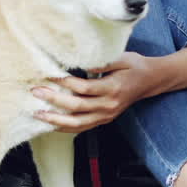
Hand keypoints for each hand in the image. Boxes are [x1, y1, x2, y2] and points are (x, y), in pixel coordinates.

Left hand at [31, 52, 157, 133]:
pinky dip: (64, 127)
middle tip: (36, 92)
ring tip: (37, 113)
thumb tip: (81, 62)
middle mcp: (109, 105)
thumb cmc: (134, 66)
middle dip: (54, 100)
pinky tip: (50, 124)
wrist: (150, 81)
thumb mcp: (122, 57)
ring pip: (77, 123)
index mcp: (113, 88)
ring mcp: (106, 116)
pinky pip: (82, 128)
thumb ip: (102, 61)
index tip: (49, 75)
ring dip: (55, 120)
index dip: (65, 82)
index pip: (84, 88)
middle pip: (77, 107)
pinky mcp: (104, 120)